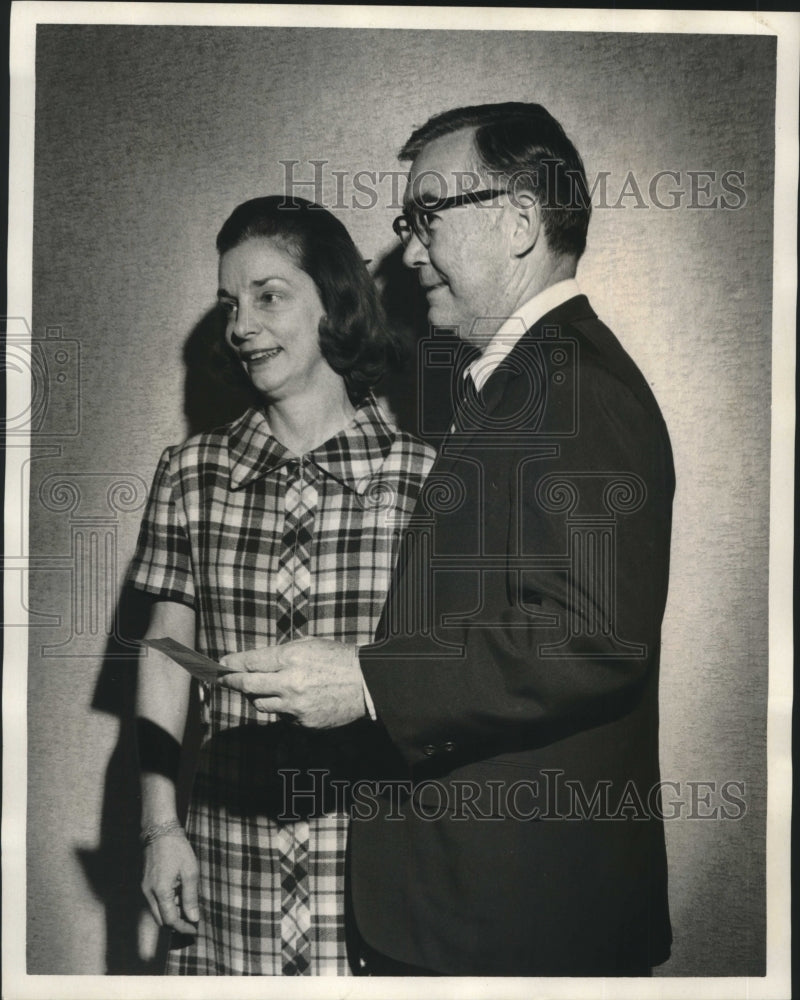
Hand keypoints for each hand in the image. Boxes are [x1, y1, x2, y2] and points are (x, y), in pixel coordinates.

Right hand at [141, 831, 199, 935]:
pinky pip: (155, 901)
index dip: (183, 927)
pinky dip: (166, 904)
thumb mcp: (189, 872)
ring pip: (157, 911)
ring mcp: (145, 888)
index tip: (195, 929)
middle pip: (161, 920)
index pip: (170, 920)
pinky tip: (179, 896)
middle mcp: (149, 893)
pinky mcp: (145, 883)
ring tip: (188, 907)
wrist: (160, 831)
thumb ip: (190, 897)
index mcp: (160, 891)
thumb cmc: (177, 849)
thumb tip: (193, 918)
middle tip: (192, 922)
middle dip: (177, 924)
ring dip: (171, 914)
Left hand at [219, 638, 365, 728]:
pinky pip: (282, 715)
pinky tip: (297, 699)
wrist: (367, 683)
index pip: (250, 662)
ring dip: (259, 696)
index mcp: (291, 658)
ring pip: (261, 704)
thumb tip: (256, 662)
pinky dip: (283, 708)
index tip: (222, 664)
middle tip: (223, 679)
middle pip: (248, 684)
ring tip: (268, 688)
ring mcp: (296, 705)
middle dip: (231, 681)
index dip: (232, 663)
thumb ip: (282, 654)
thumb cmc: (339, 659)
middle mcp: (290, 682)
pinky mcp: (303, 722)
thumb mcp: (310, 645)